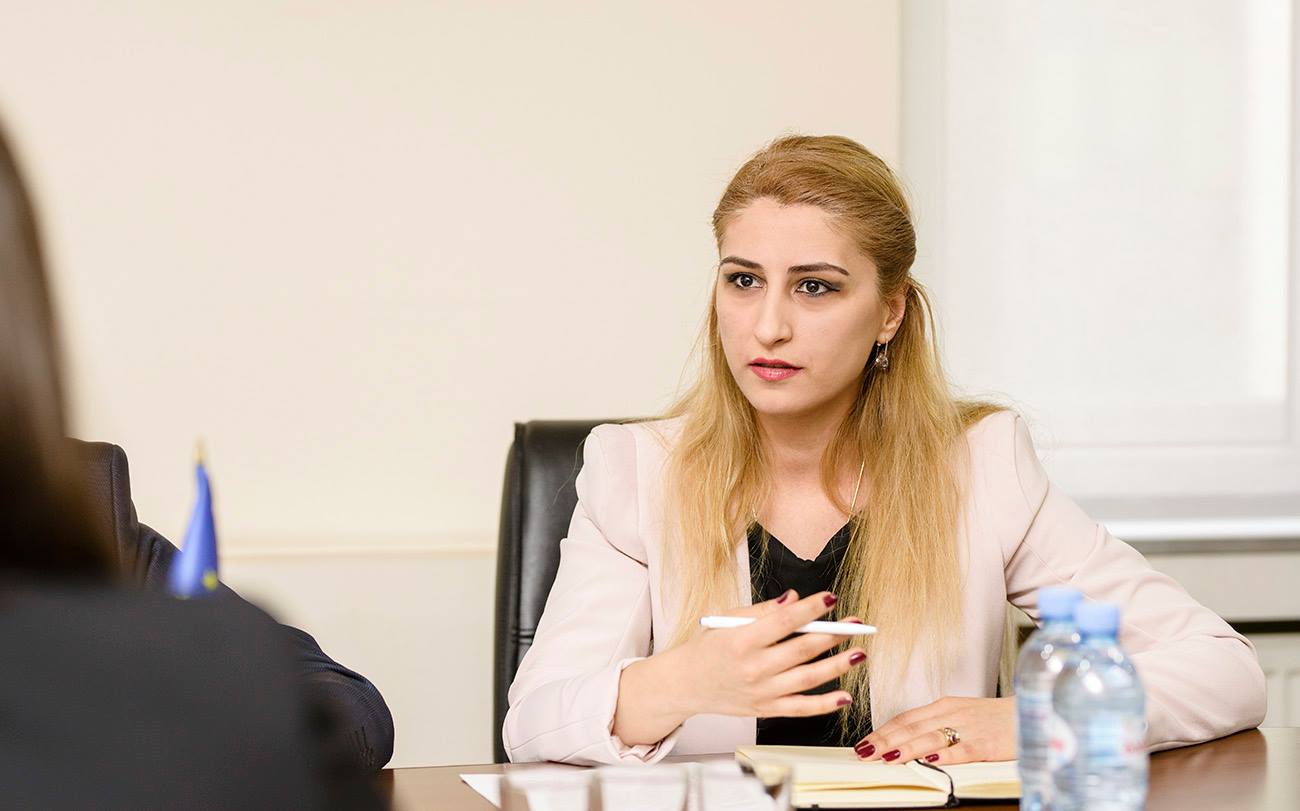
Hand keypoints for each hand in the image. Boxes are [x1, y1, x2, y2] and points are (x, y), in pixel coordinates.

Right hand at [676, 589, 868, 718]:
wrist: (686, 684)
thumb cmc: (707, 649)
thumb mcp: (727, 621)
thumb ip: (762, 611)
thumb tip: (794, 599)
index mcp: (741, 640)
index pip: (783, 621)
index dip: (810, 609)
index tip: (830, 597)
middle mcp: (753, 668)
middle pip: (801, 650)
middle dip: (833, 635)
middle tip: (855, 624)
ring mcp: (761, 691)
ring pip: (808, 679)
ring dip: (838, 666)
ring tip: (858, 653)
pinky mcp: (765, 709)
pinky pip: (801, 708)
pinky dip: (825, 705)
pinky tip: (845, 696)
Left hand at [853, 696, 1015, 765]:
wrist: (1036, 711)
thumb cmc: (998, 717)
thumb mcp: (963, 714)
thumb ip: (937, 724)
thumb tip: (908, 738)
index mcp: (945, 705)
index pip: (906, 718)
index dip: (883, 730)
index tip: (865, 742)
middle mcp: (953, 714)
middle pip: (912, 727)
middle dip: (885, 740)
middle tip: (865, 752)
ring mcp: (970, 728)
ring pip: (930, 737)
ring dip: (905, 748)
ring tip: (886, 758)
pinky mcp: (988, 743)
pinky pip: (962, 749)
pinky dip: (944, 755)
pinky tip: (929, 760)